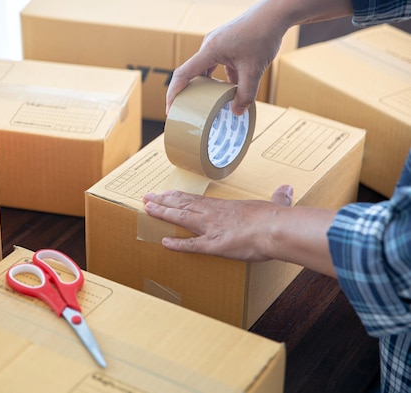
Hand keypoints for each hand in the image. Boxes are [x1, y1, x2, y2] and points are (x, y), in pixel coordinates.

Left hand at [142, 185, 293, 260]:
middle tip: (147, 198)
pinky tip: (164, 242)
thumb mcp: (277, 206)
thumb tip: (287, 189)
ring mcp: (212, 228)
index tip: (165, 193)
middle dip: (163, 201)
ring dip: (163, 213)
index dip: (179, 197)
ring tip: (147, 209)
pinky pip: (191, 245)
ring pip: (181, 218)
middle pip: (183, 205)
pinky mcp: (214, 245)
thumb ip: (279, 199)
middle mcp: (214, 214)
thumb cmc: (277, 218)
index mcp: (226, 206)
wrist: (276, 229)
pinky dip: (177, 244)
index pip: (196, 200)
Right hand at [167, 6, 286, 115]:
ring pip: (205, 69)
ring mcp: (216, 43)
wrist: (275, 13)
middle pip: (192, 72)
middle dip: (188, 92)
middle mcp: (209, 45)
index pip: (183, 74)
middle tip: (187, 110)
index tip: (170, 109)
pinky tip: (231, 88)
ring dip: (207, 85)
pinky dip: (221, 77)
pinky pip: (217, 63)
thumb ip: (246, 93)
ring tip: (209, 102)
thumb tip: (237, 112)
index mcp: (209, 50)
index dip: (174, 93)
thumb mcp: (254, 70)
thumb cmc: (263, 35)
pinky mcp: (225, 43)